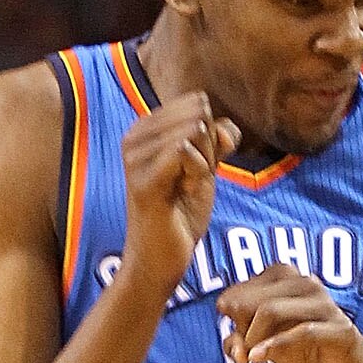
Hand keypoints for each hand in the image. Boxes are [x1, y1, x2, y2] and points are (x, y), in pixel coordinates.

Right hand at [119, 93, 231, 300]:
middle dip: (209, 150)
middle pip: (198, 115)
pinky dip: (199, 174)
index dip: (211, 136)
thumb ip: (217, 141)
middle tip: (191, 181)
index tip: (194, 167)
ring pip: (195, 131)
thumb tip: (228, 129)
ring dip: (204, 166)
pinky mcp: (143, 179)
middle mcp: (134, 136)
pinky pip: (185, 151)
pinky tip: (185, 193)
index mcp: (145, 128)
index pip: (197, 104)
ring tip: (185, 189)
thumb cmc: (180, 214)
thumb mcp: (205, 168)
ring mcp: (135, 157)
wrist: (161, 258)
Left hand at [218, 264, 362, 362]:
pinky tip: (258, 358)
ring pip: (272, 310)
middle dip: (239, 326)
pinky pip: (300, 332)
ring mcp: (323, 304)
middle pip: (254, 299)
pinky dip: (274, 345)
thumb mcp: (267, 342)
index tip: (231, 338)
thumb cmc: (305, 349)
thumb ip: (243, 339)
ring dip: (253, 337)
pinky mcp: (338, 328)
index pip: (244, 288)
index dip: (231, 313)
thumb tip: (231, 346)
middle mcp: (305, 282)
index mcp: (286, 276)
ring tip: (249, 359)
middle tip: (239, 353)